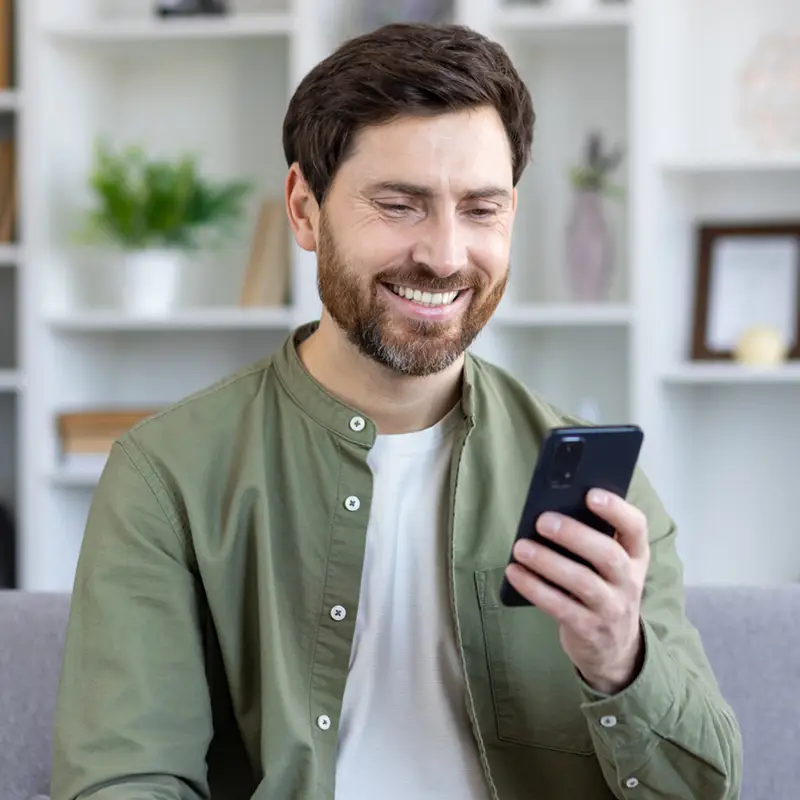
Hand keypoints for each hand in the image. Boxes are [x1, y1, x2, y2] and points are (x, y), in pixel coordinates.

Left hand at [505, 488, 648, 694]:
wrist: (614, 650)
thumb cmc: (603, 590)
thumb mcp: (609, 567)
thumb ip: (592, 540)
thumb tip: (551, 511)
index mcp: (635, 557)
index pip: (637, 528)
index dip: (616, 510)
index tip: (591, 494)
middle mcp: (629, 582)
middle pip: (608, 555)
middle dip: (574, 535)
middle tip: (542, 520)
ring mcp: (611, 608)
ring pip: (582, 582)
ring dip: (548, 562)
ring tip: (521, 547)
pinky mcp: (588, 629)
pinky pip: (559, 607)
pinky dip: (534, 588)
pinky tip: (515, 573)